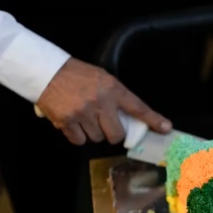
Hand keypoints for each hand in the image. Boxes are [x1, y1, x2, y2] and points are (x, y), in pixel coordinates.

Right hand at [36, 58, 171, 144]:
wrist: (46, 72)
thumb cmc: (77, 75)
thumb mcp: (103, 78)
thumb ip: (116, 95)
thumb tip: (129, 116)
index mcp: (113, 89)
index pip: (138, 107)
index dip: (153, 120)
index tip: (165, 128)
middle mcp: (100, 102)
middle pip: (116, 134)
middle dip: (113, 133)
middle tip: (106, 125)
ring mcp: (83, 114)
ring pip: (97, 138)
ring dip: (93, 133)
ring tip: (85, 118)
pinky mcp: (66, 122)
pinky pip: (79, 141)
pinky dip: (78, 136)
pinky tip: (74, 124)